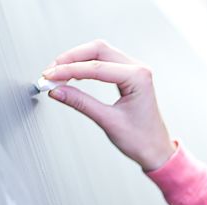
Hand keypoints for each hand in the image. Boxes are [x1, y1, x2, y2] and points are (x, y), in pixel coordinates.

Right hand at [42, 39, 176, 171]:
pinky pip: (104, 62)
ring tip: (57, 74)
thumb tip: (56, 90)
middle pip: (97, 50)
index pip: (96, 67)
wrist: (157, 151)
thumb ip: (81, 103)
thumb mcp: (108, 121)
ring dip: (76, 60)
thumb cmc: (142, 140)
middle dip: (71, 59)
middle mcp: (138, 70)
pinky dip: (85, 66)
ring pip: (99, 53)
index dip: (69, 70)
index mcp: (139, 78)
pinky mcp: (129, 77)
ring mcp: (134, 71)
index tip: (49, 76)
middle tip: (51, 72)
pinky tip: (72, 74)